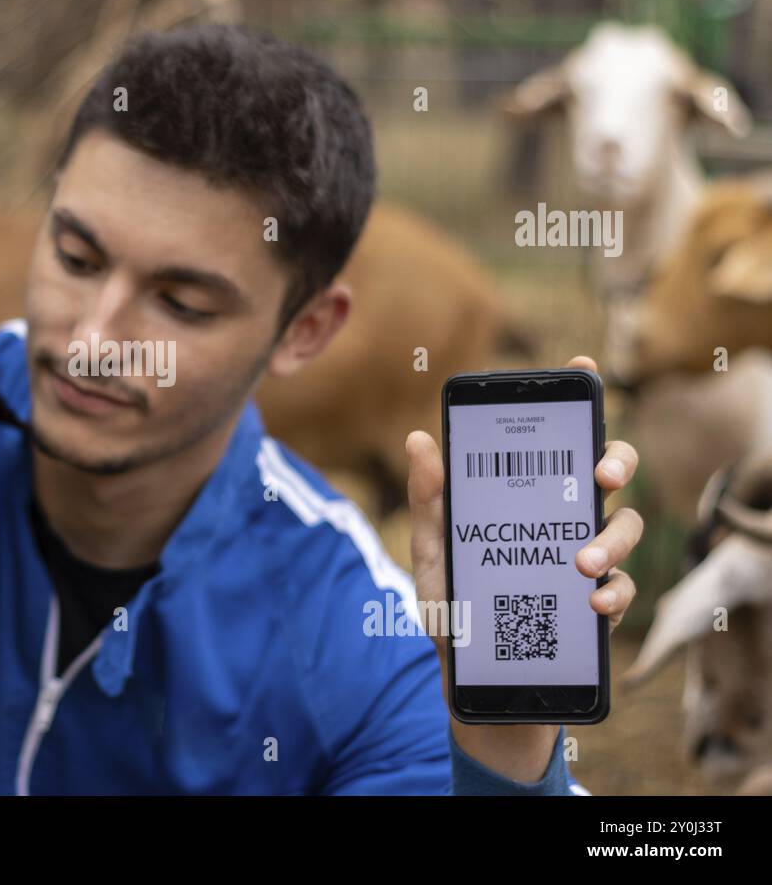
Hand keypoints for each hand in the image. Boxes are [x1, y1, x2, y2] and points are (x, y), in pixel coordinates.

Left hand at [403, 355, 643, 782]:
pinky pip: (624, 588)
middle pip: (609, 469)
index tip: (582, 368)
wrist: (472, 676)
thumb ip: (428, 500)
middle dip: (615, 461)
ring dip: (612, 538)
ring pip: (625, 526)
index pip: (557, 437)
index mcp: (526, 494)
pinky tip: (593, 601)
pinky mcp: (599, 605)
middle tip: (599, 476)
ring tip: (581, 564)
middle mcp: (562, 518)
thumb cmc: (454, 605)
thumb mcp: (431, 551)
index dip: (575, 397)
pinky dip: (615, 591)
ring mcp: (587, 558)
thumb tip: (418, 439)